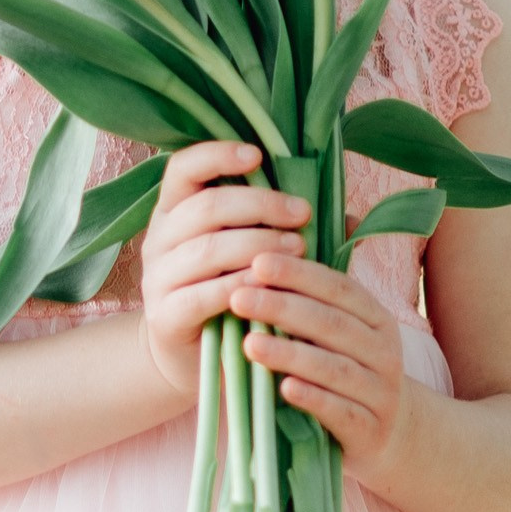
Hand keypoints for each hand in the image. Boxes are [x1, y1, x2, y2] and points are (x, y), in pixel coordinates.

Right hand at [137, 142, 312, 398]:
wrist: (195, 356)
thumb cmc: (233, 292)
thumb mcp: (255, 253)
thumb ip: (290, 229)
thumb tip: (352, 220)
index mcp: (175, 210)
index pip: (183, 168)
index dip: (217, 155)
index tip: (257, 156)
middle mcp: (160, 238)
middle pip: (206, 206)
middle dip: (260, 205)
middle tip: (302, 214)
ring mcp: (158, 278)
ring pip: (206, 249)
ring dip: (257, 245)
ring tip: (299, 248)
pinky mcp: (165, 315)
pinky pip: (202, 294)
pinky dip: (239, 287)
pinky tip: (270, 287)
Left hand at [233, 249, 412, 484]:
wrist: (391, 436)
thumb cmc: (350, 373)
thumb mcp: (344, 334)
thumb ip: (315, 301)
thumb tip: (266, 254)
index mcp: (376, 319)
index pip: (338, 288)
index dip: (299, 274)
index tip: (258, 263)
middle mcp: (384, 351)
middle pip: (332, 324)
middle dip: (282, 308)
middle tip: (238, 298)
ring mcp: (380, 392)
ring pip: (335, 368)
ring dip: (290, 354)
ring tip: (249, 344)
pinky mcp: (370, 430)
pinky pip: (340, 412)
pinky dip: (313, 398)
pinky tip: (284, 389)